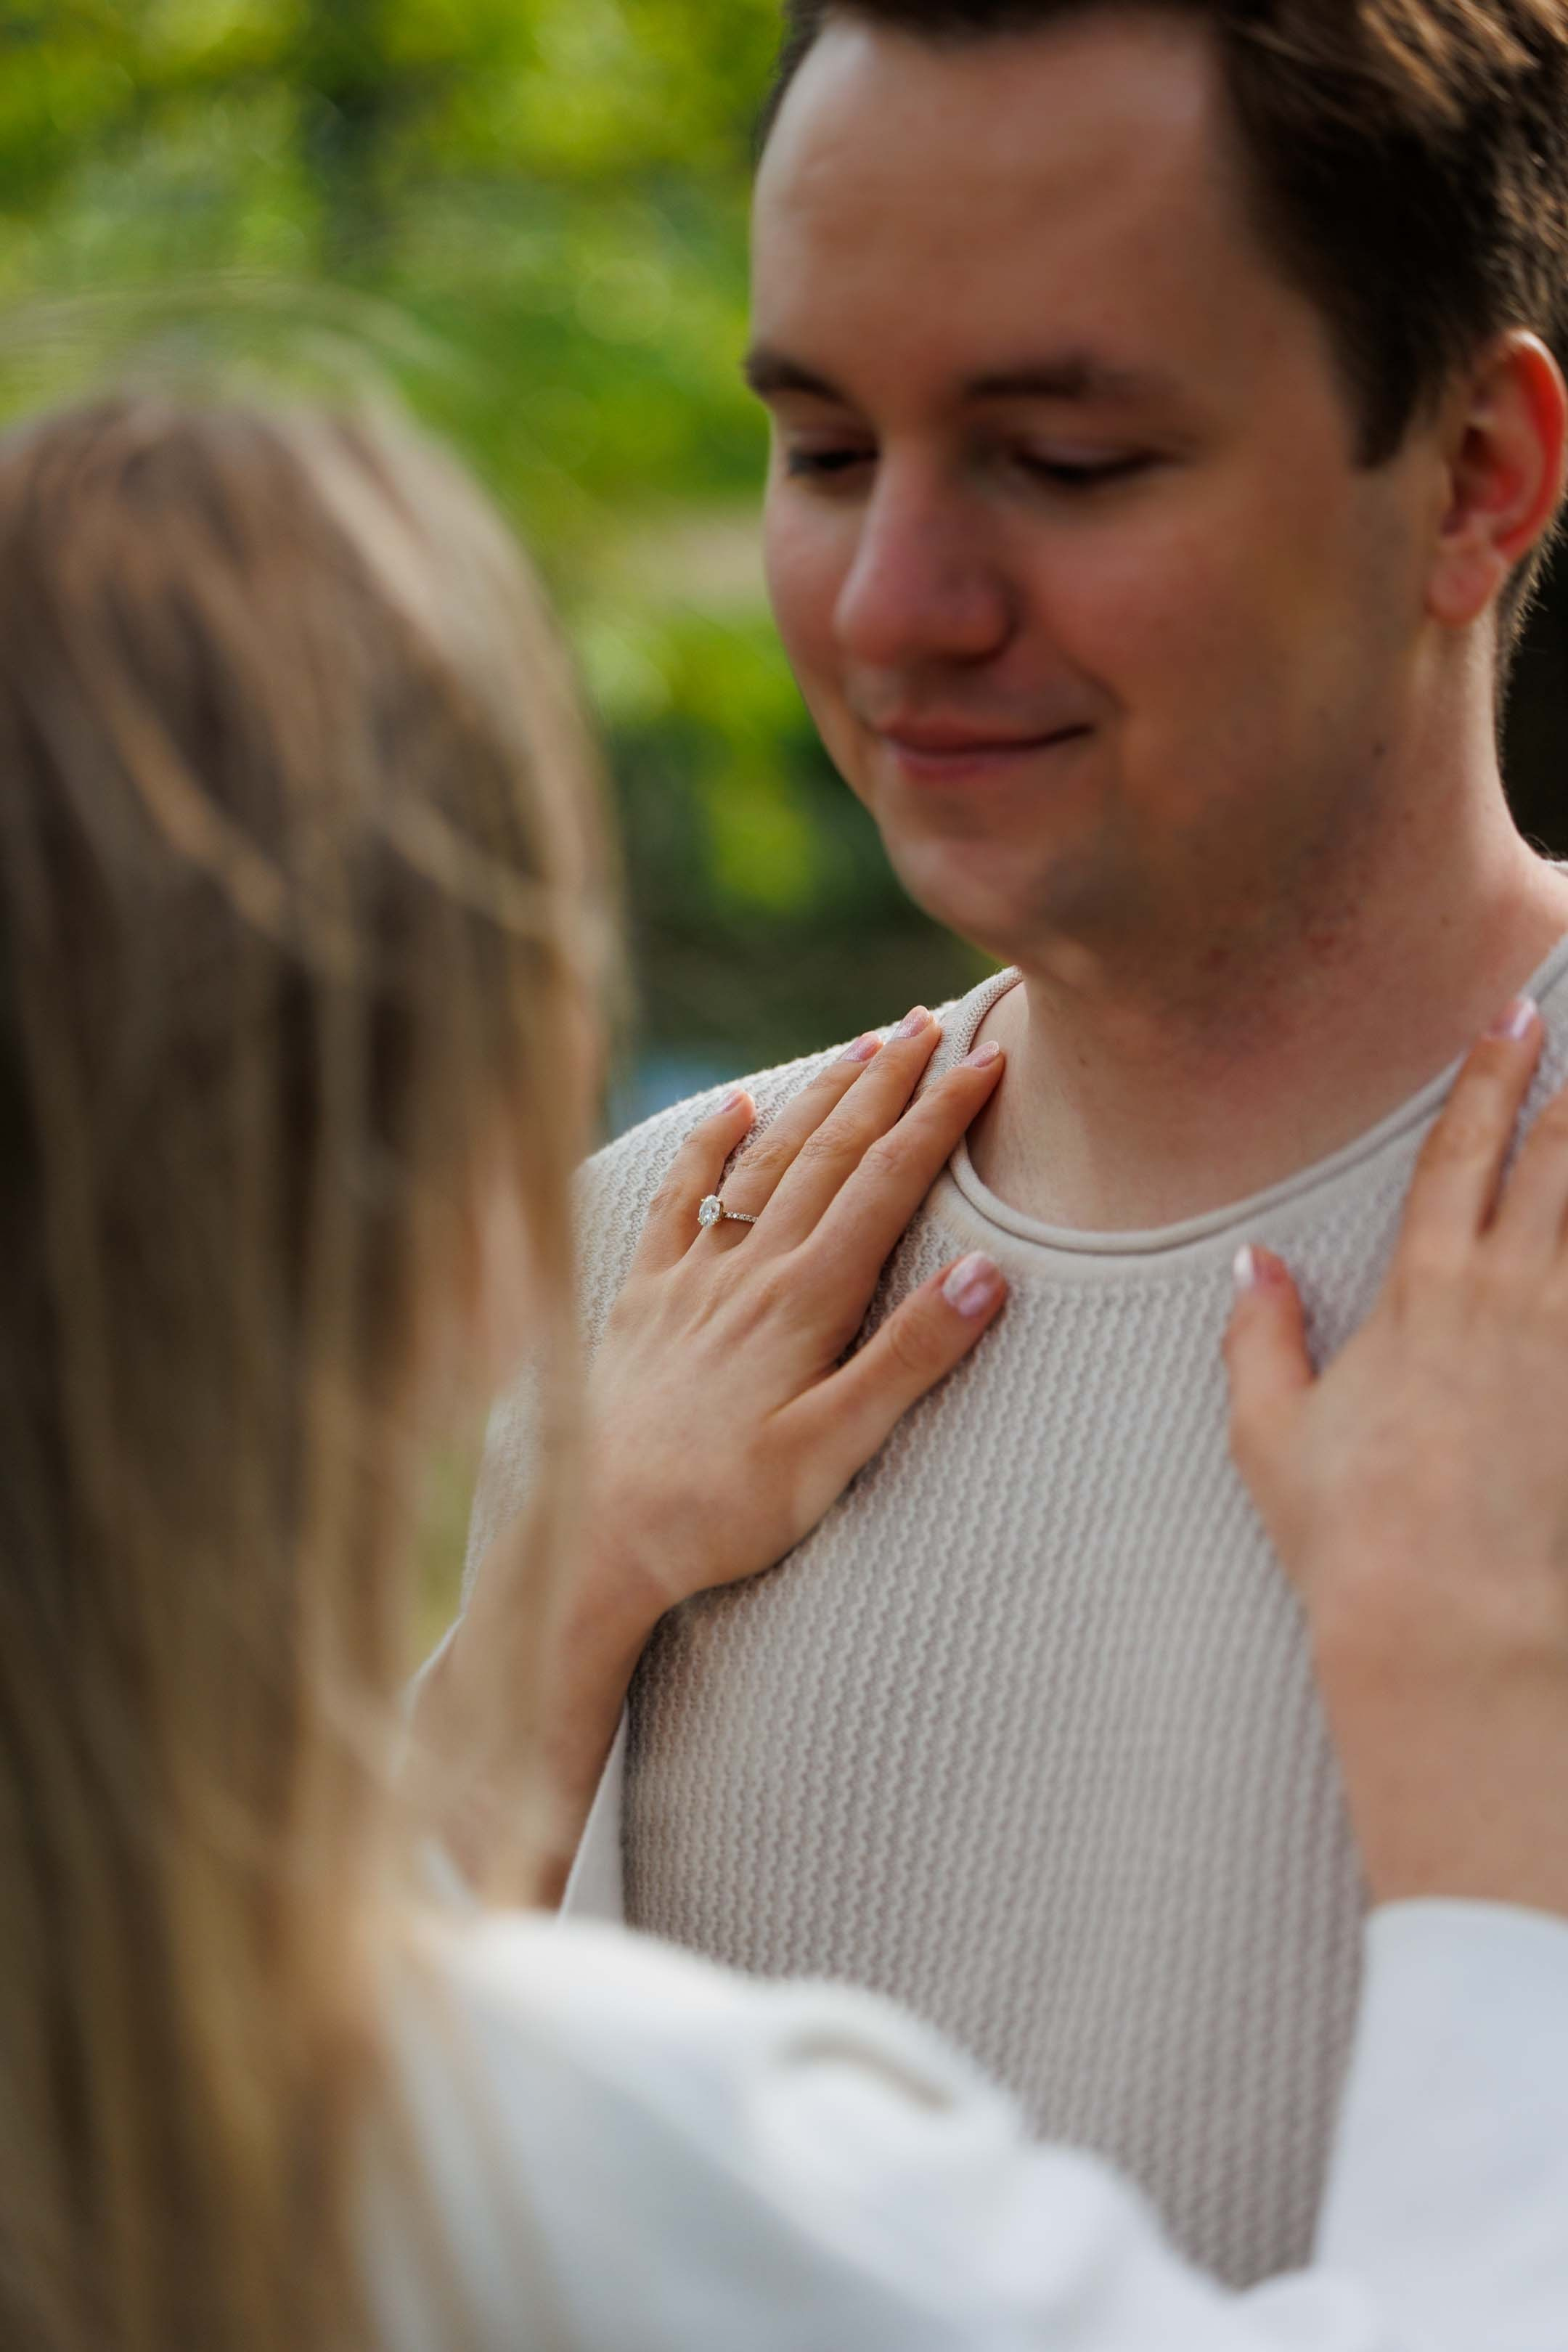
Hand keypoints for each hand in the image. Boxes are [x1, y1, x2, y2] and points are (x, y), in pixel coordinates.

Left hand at [581, 1006, 1007, 1635]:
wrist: (593, 1537)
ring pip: (766, 1161)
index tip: (987, 1059)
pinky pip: (680, 1198)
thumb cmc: (722, 1510)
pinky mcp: (643, 1297)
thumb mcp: (833, 1451)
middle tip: (931, 1019)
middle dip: (886, 1081)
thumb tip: (985, 1273)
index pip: (888, 1184)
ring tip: (861, 1046)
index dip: (940, 1117)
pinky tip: (734, 1107)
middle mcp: (750, 1271)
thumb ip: (909, 1359)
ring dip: (816, 1098)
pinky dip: (709, 1143)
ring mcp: (692, 1278)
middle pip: (831, 1152)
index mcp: (806, 1303)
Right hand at [1225, 999, 1567, 1914]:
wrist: (1453, 1622)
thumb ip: (1262, 1338)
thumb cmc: (1353, 1534)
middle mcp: (1509, 1299)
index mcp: (1424, 1294)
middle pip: (1555, 1164)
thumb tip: (1255, 1266)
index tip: (1516, 1018)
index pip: (1461, 1156)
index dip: (1490, 1080)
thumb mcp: (1274, 1434)